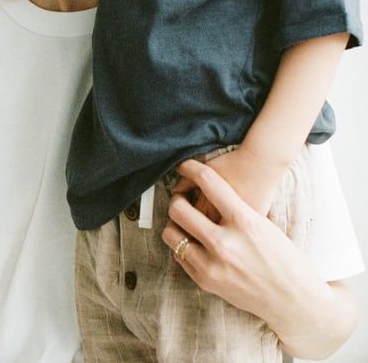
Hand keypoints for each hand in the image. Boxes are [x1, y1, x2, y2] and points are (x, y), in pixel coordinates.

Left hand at [164, 159, 307, 320]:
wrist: (295, 300)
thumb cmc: (285, 257)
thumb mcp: (264, 224)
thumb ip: (236, 208)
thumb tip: (208, 191)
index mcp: (245, 221)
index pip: (208, 182)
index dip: (192, 168)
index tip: (185, 166)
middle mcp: (225, 243)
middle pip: (179, 209)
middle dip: (176, 199)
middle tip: (181, 197)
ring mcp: (213, 265)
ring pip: (171, 234)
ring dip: (175, 224)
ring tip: (185, 221)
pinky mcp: (207, 283)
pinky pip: (180, 256)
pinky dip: (183, 246)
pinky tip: (194, 242)